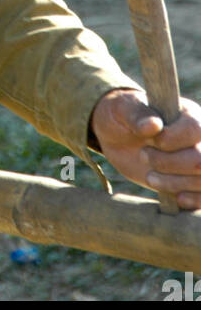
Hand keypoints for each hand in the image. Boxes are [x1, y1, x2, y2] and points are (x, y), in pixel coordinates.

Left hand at [90, 88, 200, 209]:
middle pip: (200, 159)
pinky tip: (176, 199)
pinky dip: (193, 201)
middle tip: (144, 156)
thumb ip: (137, 114)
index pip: (195, 128)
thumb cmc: (120, 115)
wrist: (118, 138)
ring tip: (150, 177)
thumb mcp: (122, 108)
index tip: (152, 141)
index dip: (173, 140)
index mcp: (186, 113)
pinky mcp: (192, 182)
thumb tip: (154, 125)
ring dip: (174, 183)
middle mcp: (198, 138)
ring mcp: (198, 161)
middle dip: (169, 163)